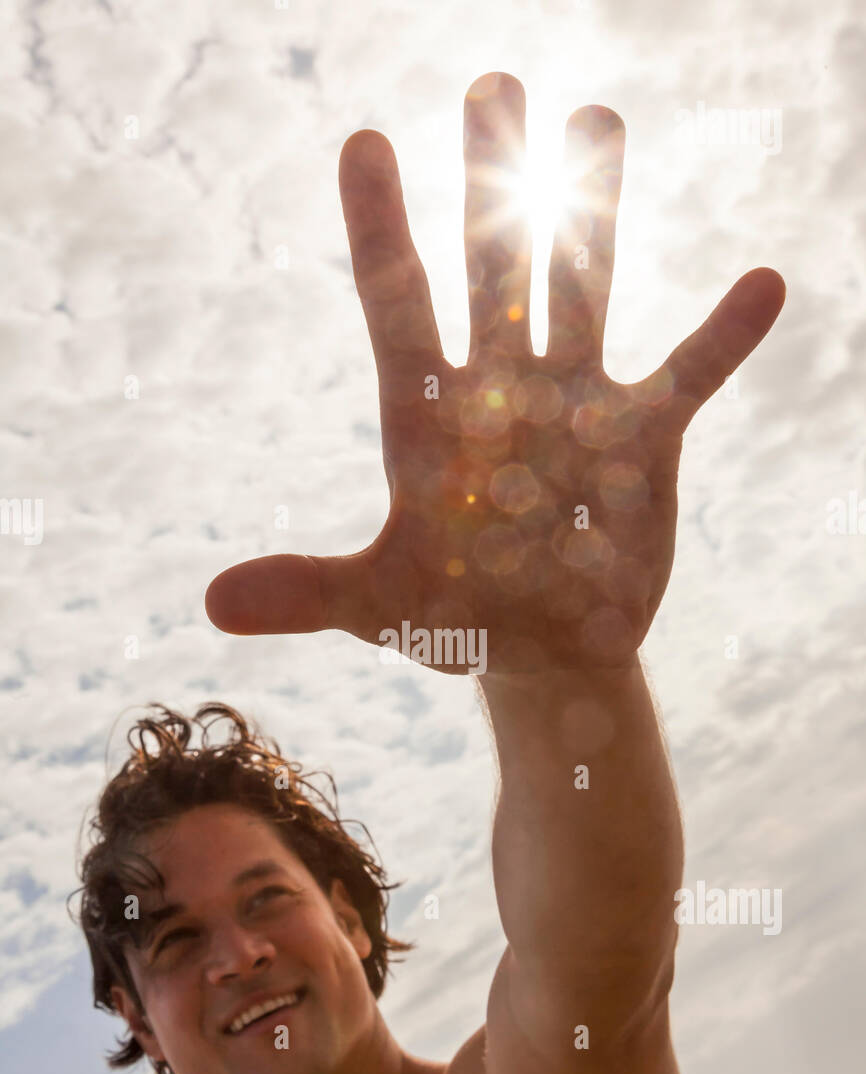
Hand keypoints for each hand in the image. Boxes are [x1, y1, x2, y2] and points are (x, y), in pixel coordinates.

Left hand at [205, 72, 784, 674]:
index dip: (380, 230)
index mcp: (425, 417)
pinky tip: (762, 282)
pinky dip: (723, 338)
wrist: (542, 654)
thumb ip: (309, 590)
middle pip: (491, 269)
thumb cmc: (453, 619)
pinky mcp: (643, 442)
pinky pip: (688, 376)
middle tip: (490, 86)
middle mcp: (499, 389)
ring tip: (595, 119)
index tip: (365, 143)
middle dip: (490, 183)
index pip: (396, 305)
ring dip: (591, 214)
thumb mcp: (380, 604)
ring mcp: (574, 404)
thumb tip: (214, 604)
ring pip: (581, 289)